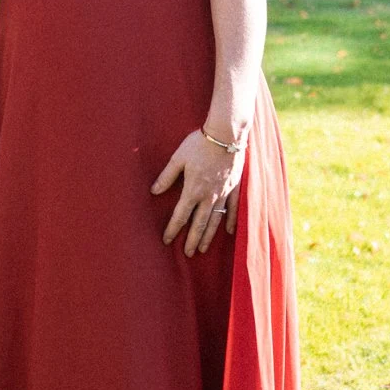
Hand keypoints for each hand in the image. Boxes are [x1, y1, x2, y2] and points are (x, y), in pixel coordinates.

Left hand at [152, 128, 241, 257]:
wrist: (226, 135)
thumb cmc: (199, 144)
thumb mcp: (178, 158)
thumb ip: (167, 176)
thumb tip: (154, 191)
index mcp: (193, 190)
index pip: (180, 215)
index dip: (173, 229)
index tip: (167, 240)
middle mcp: (208, 196)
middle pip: (199, 223)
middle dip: (192, 239)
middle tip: (188, 253)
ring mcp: (223, 193)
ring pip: (215, 220)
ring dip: (209, 236)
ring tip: (203, 248)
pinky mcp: (235, 188)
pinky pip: (233, 209)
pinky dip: (231, 220)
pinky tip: (229, 231)